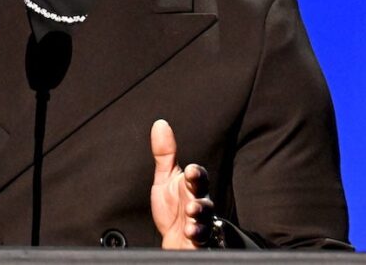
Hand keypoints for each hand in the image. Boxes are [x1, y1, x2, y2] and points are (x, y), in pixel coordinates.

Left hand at [150, 119, 216, 248]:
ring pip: (205, 218)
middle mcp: (199, 204)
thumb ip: (165, 154)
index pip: (197, 177)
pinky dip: (197, 235)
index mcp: (192, 187)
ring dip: (199, 215)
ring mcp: (200, 223)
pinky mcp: (198, 240)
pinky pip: (202, 238)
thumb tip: (160, 124)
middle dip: (199, 191)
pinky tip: (190, 232)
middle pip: (204, 196)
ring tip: (190, 214)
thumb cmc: (173, 207)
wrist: (175, 238)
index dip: (195, 173)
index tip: (189, 170)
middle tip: (191, 186)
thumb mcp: (165, 178)